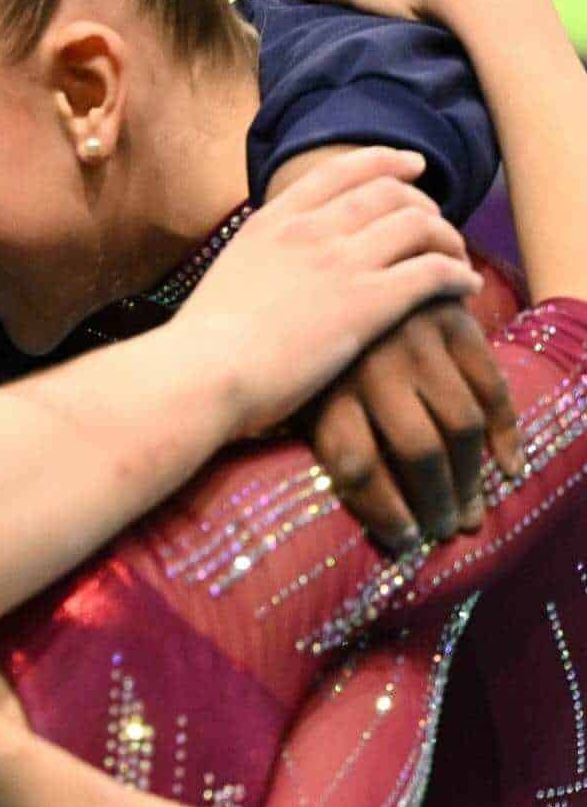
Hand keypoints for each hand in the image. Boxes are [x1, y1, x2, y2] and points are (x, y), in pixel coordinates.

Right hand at [177, 147, 482, 439]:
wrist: (204, 369)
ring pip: (421, 226)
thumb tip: (269, 274)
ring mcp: (343, 261)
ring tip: (457, 258)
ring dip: (448, 238)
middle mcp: (312, 229)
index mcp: (274, 221)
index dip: (386, 162)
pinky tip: (466, 288)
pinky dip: (459, 274)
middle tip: (437, 226)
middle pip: (390, 193)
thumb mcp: (228, 278)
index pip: (341, 171)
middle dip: (424, 204)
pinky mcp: (371, 301)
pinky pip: (435, 271)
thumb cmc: (203, 342)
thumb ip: (261, 262)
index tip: (412, 166)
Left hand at [303, 300, 523, 549]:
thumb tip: (367, 509)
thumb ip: (315, 435)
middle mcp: (369, 363)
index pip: (355, 464)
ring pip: (460, 426)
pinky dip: (507, 435)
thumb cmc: (311, 348)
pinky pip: (491, 389)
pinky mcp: (455, 322)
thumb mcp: (297, 389)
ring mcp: (416, 340)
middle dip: (436, 503)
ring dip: (472, 480)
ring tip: (470, 514)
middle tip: (444, 531)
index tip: (403, 541)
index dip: (383, 512)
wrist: (341, 265)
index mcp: (321, 385)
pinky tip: (509, 469)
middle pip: (416, 451)